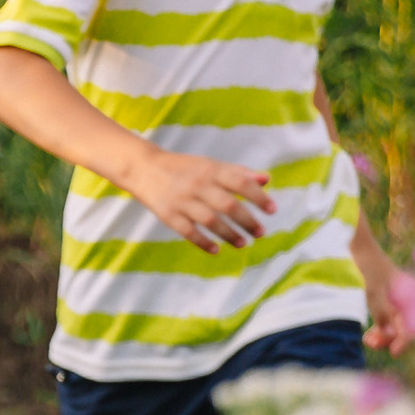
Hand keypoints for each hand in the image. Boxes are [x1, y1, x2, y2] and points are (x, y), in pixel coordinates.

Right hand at [124, 144, 275, 250]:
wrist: (143, 167)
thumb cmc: (183, 168)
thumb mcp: (209, 165)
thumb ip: (238, 172)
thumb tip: (266, 180)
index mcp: (210, 169)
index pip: (240, 183)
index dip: (259, 197)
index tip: (272, 211)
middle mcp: (197, 184)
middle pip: (228, 205)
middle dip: (247, 221)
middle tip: (260, 233)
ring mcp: (181, 200)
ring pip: (210, 220)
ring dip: (229, 234)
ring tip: (243, 244)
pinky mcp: (167, 214)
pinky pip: (188, 231)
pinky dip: (203, 242)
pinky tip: (216, 249)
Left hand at [356, 226, 404, 352]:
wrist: (356, 246)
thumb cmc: (368, 266)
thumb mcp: (374, 290)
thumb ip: (382, 312)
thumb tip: (391, 335)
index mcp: (409, 296)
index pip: (411, 324)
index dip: (404, 340)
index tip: (394, 352)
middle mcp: (404, 299)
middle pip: (403, 326)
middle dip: (390, 339)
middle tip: (372, 345)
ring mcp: (392, 299)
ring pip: (393, 324)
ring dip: (383, 335)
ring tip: (368, 341)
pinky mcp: (381, 298)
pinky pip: (384, 317)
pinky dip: (378, 327)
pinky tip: (369, 334)